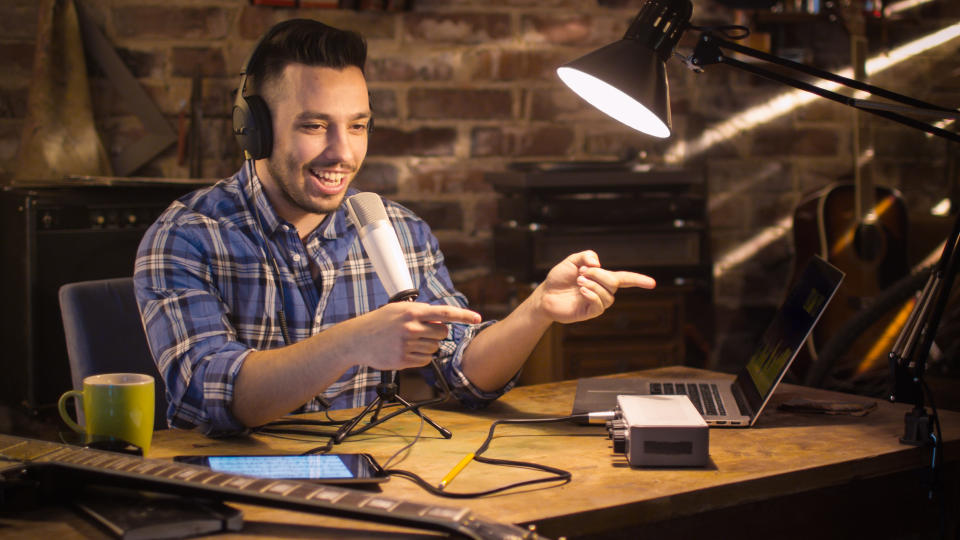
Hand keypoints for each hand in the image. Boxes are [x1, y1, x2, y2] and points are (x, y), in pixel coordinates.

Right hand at [343, 302, 481, 370]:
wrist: (357, 339)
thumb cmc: (379, 322)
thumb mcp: (398, 309)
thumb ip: (420, 312)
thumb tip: (441, 321)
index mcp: (412, 312)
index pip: (444, 313)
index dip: (463, 315)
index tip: (477, 318)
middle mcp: (411, 327)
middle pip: (443, 333)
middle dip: (438, 333)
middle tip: (424, 332)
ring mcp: (407, 344)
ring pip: (435, 348)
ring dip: (428, 346)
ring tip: (410, 341)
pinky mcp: (403, 360)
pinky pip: (426, 360)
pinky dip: (422, 357)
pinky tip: (408, 351)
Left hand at [534, 250, 655, 324]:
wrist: (545, 294)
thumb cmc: (559, 279)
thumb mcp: (571, 261)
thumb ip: (585, 256)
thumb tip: (598, 263)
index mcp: (601, 279)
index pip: (625, 279)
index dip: (639, 280)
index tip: (653, 283)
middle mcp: (602, 291)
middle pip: (614, 282)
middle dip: (600, 274)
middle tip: (582, 272)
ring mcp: (596, 303)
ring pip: (608, 295)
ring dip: (594, 284)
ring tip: (579, 281)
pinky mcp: (589, 312)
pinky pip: (599, 305)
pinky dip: (592, 294)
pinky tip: (582, 290)